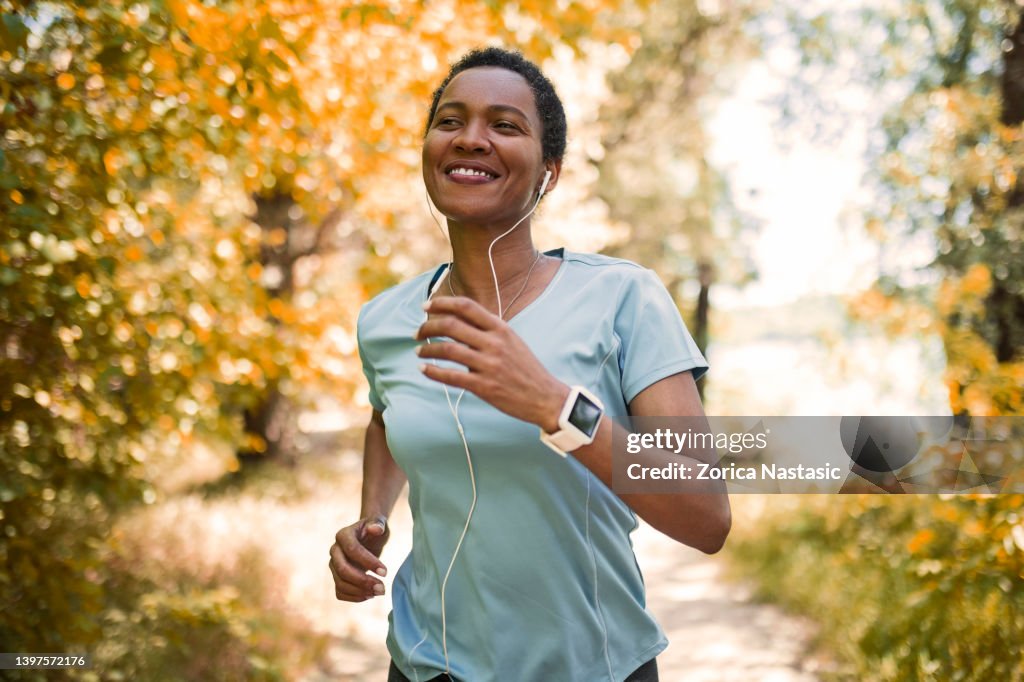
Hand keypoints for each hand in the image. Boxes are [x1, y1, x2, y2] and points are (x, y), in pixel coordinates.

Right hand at [329, 515, 389, 601]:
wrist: (369, 537)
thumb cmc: (375, 529)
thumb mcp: (379, 522)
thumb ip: (378, 523)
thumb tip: (375, 529)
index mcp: (343, 535)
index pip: (352, 549)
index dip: (368, 562)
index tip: (385, 572)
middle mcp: (335, 550)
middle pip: (342, 569)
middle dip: (362, 581)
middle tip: (382, 588)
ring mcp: (334, 565)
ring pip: (341, 583)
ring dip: (360, 591)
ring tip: (379, 592)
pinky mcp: (337, 577)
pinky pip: (340, 591)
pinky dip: (354, 597)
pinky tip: (370, 595)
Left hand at [415, 296, 569, 431]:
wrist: (545, 396)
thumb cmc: (525, 368)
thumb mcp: (512, 340)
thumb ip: (488, 330)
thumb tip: (458, 319)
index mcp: (501, 328)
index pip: (466, 307)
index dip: (442, 303)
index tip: (426, 306)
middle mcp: (494, 343)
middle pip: (452, 325)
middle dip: (428, 326)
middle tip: (417, 332)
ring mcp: (489, 365)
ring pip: (448, 350)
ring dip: (427, 349)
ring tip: (418, 351)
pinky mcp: (484, 386)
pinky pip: (452, 376)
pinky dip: (433, 371)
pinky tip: (424, 369)